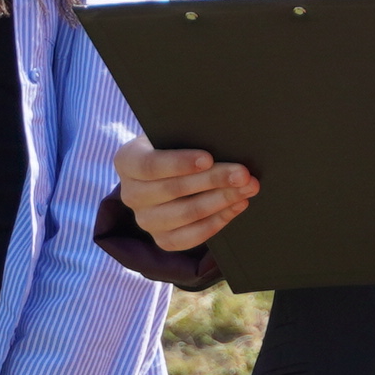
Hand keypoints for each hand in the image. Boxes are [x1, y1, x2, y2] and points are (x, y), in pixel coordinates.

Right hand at [115, 138, 258, 252]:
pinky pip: (191, 236)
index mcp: (127, 162)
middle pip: (173, 190)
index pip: (150, 165)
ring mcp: (145, 220)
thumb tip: (222, 141)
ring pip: (186, 214)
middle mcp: (131, 194)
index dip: (179, 163)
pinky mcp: (162, 239)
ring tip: (247, 189)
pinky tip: (237, 206)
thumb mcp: (174, 134)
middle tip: (243, 174)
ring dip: (221, 201)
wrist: (169, 172)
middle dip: (213, 181)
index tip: (208, 158)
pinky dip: (218, 221)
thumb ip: (189, 136)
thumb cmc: (175, 146)